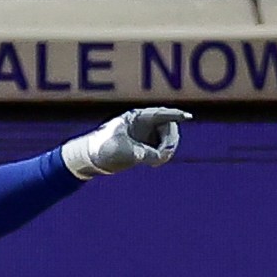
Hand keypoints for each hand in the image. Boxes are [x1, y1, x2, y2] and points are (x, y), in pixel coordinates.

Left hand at [61, 107, 190, 178]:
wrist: (89, 159)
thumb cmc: (103, 149)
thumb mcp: (124, 151)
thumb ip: (143, 153)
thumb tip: (159, 156)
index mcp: (136, 118)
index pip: (160, 114)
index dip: (175, 115)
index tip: (186, 117)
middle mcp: (142, 124)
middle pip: (167, 127)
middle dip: (170, 139)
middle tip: (165, 153)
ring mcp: (142, 135)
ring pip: (164, 138)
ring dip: (166, 148)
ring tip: (158, 160)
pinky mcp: (141, 146)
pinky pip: (158, 148)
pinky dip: (161, 154)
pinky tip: (155, 162)